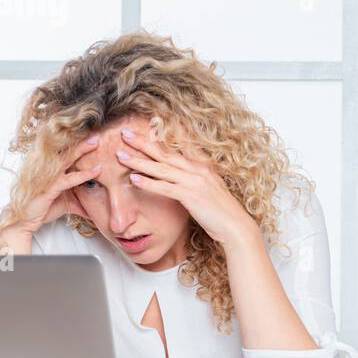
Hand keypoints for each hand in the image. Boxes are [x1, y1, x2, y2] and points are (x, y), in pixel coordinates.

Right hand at [13, 135, 99, 233]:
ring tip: (96, 142)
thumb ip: (82, 202)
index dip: (79, 144)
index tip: (94, 135)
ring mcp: (47, 178)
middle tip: (97, 132)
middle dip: (81, 141)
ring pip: (65, 160)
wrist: (25, 222)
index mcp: (52, 170)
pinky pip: (67, 179)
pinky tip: (96, 171)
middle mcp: (49, 170)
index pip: (66, 153)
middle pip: (66, 151)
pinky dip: (82, 174)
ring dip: (81, 150)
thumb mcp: (68, 204)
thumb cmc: (43, 209)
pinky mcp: (47, 189)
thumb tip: (97, 208)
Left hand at [116, 127, 258, 249]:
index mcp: (202, 166)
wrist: (236, 227)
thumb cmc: (222, 213)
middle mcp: (198, 170)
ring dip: (139, 161)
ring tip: (121, 155)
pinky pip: (165, 187)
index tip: (143, 129)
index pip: (177, 147)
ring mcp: (194, 181)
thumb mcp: (209, 190)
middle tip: (125, 134)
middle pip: (165, 152)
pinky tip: (133, 179)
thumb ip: (195, 181)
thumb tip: (179, 179)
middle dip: (143, 142)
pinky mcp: (191, 196)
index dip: (159, 138)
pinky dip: (148, 182)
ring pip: (161, 168)